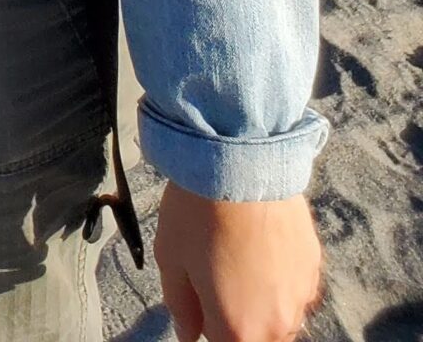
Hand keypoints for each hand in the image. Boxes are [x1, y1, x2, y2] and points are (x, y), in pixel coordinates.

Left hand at [156, 185, 322, 341]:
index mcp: (239, 331)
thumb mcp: (172, 259)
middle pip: (257, 338)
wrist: (241, 161)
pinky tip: (261, 244)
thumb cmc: (198, 212)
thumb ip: (180, 306)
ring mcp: (302, 296)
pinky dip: (279, 277)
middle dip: (237, 318)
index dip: (207, 323)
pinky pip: (295, 287)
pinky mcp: (315, 266)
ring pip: (280, 316)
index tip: (200, 298)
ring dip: (261, 301)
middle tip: (216, 275)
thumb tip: (188, 334)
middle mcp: (278, 325)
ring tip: (240, 257)